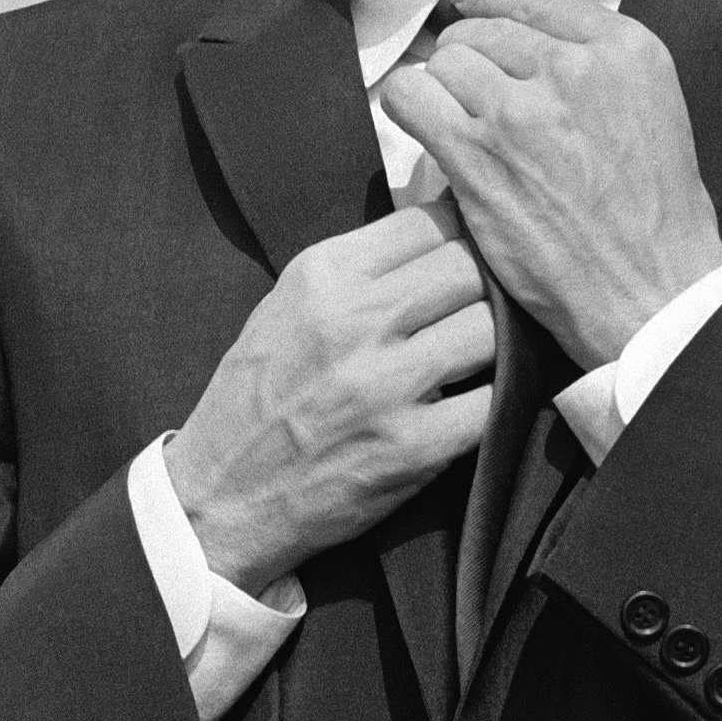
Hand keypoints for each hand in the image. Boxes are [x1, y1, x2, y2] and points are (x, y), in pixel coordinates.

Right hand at [164, 206, 493, 597]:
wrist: (221, 498)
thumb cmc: (260, 396)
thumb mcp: (289, 305)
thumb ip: (360, 268)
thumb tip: (445, 231)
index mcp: (322, 275)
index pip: (429, 222)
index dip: (463, 233)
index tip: (472, 251)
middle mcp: (354, 321)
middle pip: (469, 268)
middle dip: (490, 283)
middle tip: (491, 305)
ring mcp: (385, 385)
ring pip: (492, 328)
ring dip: (500, 340)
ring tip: (485, 352)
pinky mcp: (413, 447)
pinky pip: (493, 400)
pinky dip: (499, 398)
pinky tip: (479, 399)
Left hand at [378, 0, 721, 369]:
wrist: (650, 289)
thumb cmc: (655, 212)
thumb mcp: (651, 107)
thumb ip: (598, 64)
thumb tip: (526, 37)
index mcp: (625, 50)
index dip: (489, 3)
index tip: (468, 10)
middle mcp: (573, 68)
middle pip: (482, 30)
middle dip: (471, 59)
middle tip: (474, 98)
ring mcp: (521, 110)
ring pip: (446, 62)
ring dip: (444, 90)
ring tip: (459, 125)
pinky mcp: (477, 154)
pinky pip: (410, 96)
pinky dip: (408, 108)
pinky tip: (423, 128)